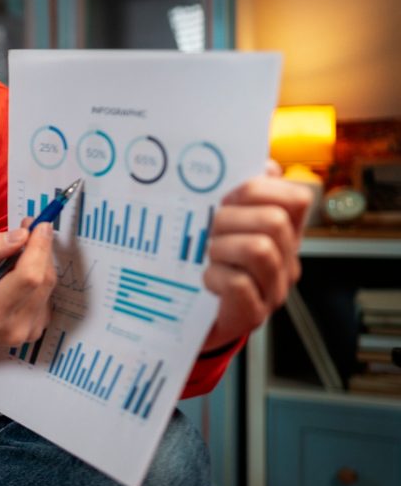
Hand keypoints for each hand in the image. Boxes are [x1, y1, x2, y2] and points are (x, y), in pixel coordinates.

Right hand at [0, 221, 56, 370]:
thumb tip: (21, 235)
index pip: (28, 277)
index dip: (38, 247)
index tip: (39, 225)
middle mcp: (16, 327)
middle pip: (43, 279)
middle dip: (40, 249)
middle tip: (29, 229)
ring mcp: (29, 331)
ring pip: (48, 285)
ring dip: (39, 262)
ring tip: (16, 255)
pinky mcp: (37, 329)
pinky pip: (46, 294)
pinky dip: (37, 278)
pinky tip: (18, 277)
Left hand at [200, 163, 312, 351]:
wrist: (188, 320)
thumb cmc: (205, 263)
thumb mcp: (220, 223)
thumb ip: (241, 194)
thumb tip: (266, 166)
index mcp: (283, 231)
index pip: (296, 197)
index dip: (258, 190)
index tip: (227, 197)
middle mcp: (286, 259)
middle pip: (274, 221)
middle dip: (229, 219)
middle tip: (208, 232)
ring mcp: (273, 289)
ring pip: (259, 249)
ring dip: (221, 248)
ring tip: (208, 257)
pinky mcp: (253, 315)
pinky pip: (239, 284)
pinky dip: (215, 277)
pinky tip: (207, 280)